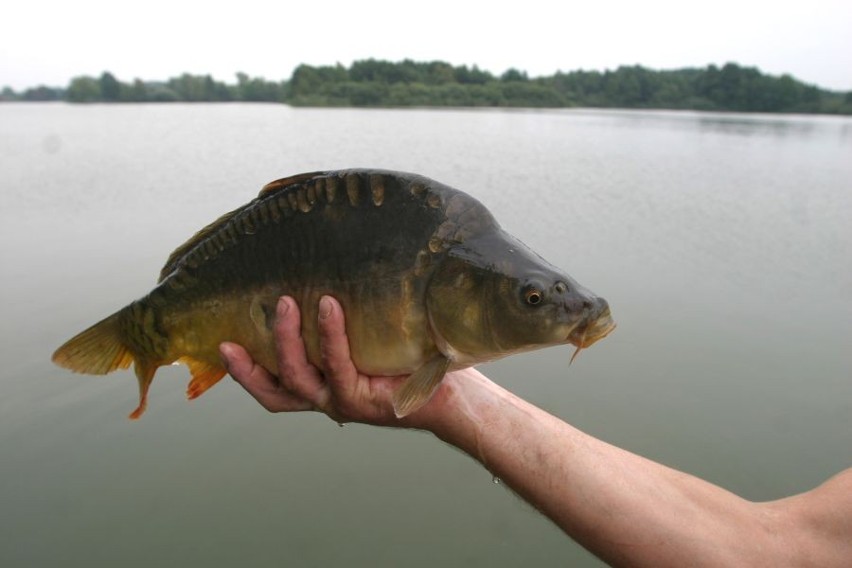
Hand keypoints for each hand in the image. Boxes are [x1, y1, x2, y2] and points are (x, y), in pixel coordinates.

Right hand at [220, 295, 444, 426]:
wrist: (455, 394)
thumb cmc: (413, 359)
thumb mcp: (370, 340)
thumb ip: (346, 322)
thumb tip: (328, 268)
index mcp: (324, 388)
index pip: (273, 388)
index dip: (243, 373)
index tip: (222, 345)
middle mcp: (328, 399)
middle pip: (276, 388)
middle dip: (249, 363)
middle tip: (240, 325)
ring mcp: (345, 403)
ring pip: (299, 378)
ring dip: (287, 339)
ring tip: (286, 302)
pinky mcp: (366, 400)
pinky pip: (339, 365)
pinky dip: (330, 335)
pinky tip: (329, 305)